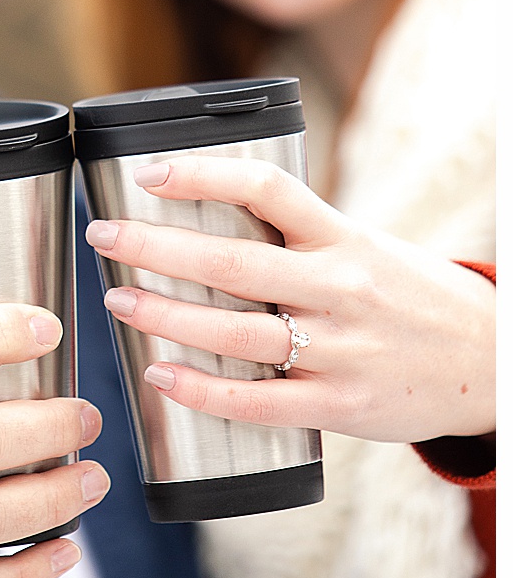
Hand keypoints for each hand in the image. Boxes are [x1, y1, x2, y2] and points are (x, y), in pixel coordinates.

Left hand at [88, 153, 494, 444]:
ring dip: (166, 315)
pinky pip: (257, 400)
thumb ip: (300, 242)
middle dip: (157, 247)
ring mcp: (339, 349)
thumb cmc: (410, 302)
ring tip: (118, 300)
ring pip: (237, 332)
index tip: (148, 173)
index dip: (203, 175)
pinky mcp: (337, 405)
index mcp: (343, 239)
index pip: (267, 190)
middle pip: (233, 263)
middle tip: (104, 236)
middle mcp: (340, 288)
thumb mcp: (367, 250)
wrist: (488, 364)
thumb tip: (210, 222)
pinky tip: (159, 376)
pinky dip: (202, 390)